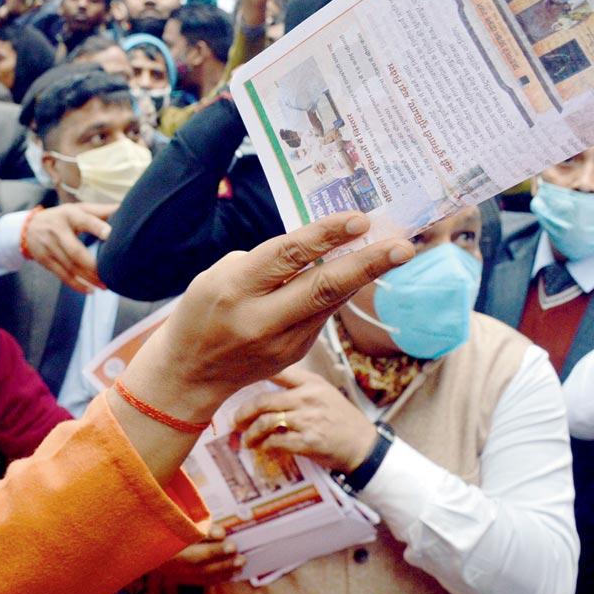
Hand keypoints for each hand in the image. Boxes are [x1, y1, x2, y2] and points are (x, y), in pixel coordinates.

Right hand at [20, 203, 115, 292]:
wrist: (29, 227)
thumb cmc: (63, 217)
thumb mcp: (79, 209)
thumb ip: (101, 211)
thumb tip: (124, 209)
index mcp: (69, 215)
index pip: (84, 220)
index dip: (96, 227)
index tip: (109, 235)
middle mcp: (57, 231)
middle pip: (75, 251)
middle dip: (92, 266)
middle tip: (109, 276)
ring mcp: (49, 247)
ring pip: (70, 267)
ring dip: (88, 279)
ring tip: (104, 286)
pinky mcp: (45, 260)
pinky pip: (62, 275)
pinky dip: (76, 285)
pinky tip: (89, 290)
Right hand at [119, 212, 414, 424]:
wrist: (190, 374)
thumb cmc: (202, 312)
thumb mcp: (217, 276)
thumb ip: (265, 263)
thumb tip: (316, 248)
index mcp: (235, 288)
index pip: (288, 255)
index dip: (326, 235)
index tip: (360, 219)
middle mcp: (261, 318)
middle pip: (324, 287)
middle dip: (369, 264)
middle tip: (404, 245)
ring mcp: (282, 341)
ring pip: (331, 302)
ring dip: (365, 275)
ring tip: (394, 251)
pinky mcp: (295, 354)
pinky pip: (322, 315)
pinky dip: (338, 293)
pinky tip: (353, 275)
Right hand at [152, 525, 243, 586]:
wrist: (145, 544)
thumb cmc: (161, 524)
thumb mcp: (176, 519)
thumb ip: (198, 525)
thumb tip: (221, 534)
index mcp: (164, 544)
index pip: (190, 547)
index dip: (211, 547)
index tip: (228, 540)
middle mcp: (166, 561)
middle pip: (197, 564)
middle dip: (222, 561)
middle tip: (241, 557)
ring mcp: (169, 570)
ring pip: (199, 575)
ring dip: (222, 571)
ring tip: (240, 565)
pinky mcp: (174, 576)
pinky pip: (197, 581)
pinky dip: (214, 578)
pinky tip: (228, 574)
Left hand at [234, 366, 377, 473]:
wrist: (363, 445)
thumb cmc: (340, 419)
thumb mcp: (324, 393)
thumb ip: (299, 388)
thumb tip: (266, 391)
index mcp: (311, 383)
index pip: (277, 372)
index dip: (253, 376)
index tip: (237, 384)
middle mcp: (308, 398)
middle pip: (263, 401)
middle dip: (244, 413)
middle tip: (236, 421)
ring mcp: (308, 420)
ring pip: (266, 422)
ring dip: (251, 433)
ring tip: (246, 440)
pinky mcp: (308, 441)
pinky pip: (276, 442)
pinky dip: (265, 446)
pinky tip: (263, 448)